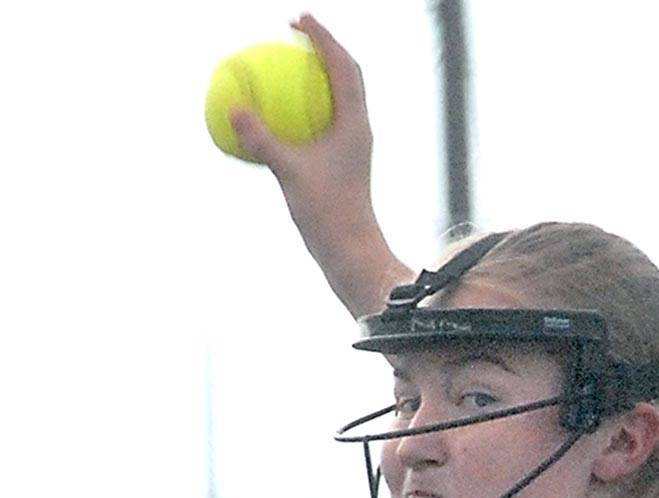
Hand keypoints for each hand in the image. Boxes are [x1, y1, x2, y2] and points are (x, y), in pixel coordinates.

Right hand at [231, 13, 408, 317]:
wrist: (350, 248)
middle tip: (293, 31)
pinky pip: (321, 122)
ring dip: (317, 75)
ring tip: (286, 63)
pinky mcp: (343, 160)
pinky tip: (273, 114)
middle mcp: (359, 129)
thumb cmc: (326, 214)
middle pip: (347, 74)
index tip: (299, 18)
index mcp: (356, 124)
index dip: (323, 37)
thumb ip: (261, 140)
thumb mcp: (288, 173)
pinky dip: (302, 108)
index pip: (344, 67)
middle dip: (324, 47)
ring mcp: (353, 145)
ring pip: (338, 98)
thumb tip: (233, 109)